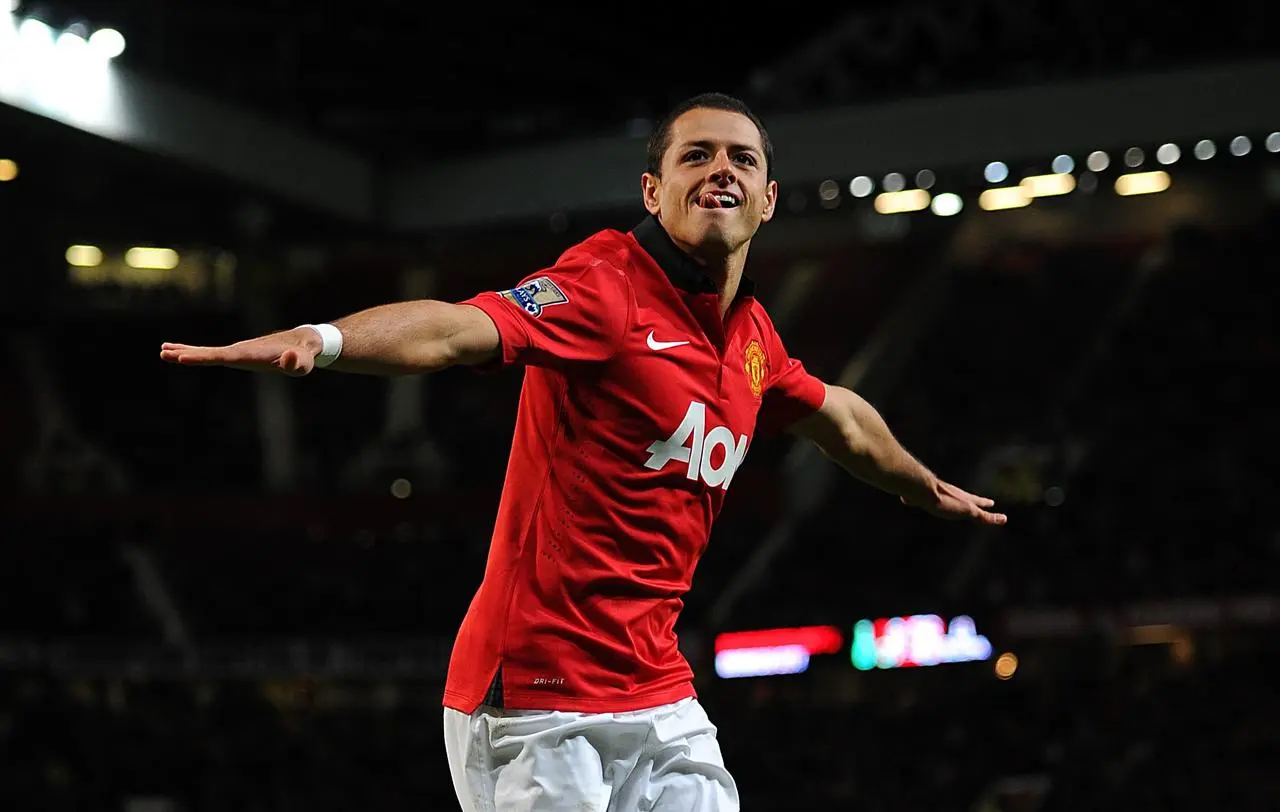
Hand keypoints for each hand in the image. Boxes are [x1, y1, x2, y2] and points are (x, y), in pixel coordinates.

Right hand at [159, 327, 322, 375]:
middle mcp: (241, 350)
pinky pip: (214, 354)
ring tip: (163, 351)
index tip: (182, 356)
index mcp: (251, 354)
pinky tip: (182, 353)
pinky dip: (197, 353)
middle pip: (211, 353)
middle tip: (163, 352)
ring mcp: (238, 351)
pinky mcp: (239, 354)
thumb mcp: (304, 363)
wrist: (303, 343)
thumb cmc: (304, 356)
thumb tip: (290, 360)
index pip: (224, 356)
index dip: (203, 357)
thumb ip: (298, 363)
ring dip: (187, 351)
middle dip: (187, 353)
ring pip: (209, 352)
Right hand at [903, 479, 1006, 525]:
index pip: (959, 498)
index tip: (971, 501)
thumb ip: (912, 498)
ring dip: (991, 516)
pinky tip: (1004, 519)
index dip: (966, 500)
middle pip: (972, 501)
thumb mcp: (916, 498)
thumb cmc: (918, 492)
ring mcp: (964, 505)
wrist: (924, 490)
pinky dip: (994, 519)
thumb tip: (905, 498)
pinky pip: (985, 517)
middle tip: (990, 502)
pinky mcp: (969, 511)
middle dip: (981, 502)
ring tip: (1003, 518)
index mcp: (948, 497)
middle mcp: (958, 498)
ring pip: (981, 512)